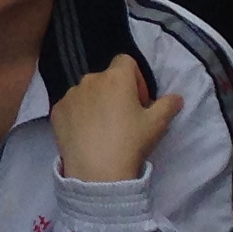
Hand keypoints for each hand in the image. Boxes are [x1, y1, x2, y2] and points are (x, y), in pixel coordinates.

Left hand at [51, 52, 179, 184]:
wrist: (97, 170)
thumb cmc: (131, 142)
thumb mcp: (157, 123)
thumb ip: (168, 105)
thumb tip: (176, 97)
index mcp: (115, 78)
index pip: (125, 61)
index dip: (137, 78)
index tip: (140, 101)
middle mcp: (89, 80)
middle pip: (106, 78)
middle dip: (117, 92)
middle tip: (126, 117)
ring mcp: (69, 94)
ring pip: (87, 91)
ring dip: (98, 102)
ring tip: (105, 128)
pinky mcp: (56, 110)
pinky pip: (71, 105)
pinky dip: (80, 114)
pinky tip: (88, 134)